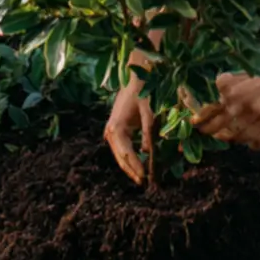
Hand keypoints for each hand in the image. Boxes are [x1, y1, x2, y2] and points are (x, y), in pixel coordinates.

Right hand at [104, 69, 153, 185]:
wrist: (134, 76)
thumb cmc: (142, 91)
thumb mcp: (148, 111)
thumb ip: (148, 132)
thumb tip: (148, 152)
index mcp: (116, 128)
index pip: (127, 154)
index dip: (136, 166)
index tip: (145, 177)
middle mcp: (110, 132)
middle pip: (121, 158)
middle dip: (132, 170)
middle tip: (144, 183)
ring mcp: (111, 131)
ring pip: (120, 155)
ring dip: (130, 165)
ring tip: (142, 177)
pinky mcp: (116, 129)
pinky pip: (122, 148)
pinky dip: (129, 156)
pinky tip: (139, 163)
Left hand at [192, 61, 259, 150]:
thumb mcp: (241, 76)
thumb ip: (225, 88)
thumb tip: (210, 101)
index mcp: (233, 92)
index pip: (209, 111)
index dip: (200, 119)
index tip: (195, 122)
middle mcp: (244, 107)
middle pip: (219, 128)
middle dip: (210, 131)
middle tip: (209, 131)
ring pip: (237, 139)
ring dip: (231, 138)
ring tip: (229, 134)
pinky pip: (256, 144)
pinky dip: (251, 143)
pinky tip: (250, 137)